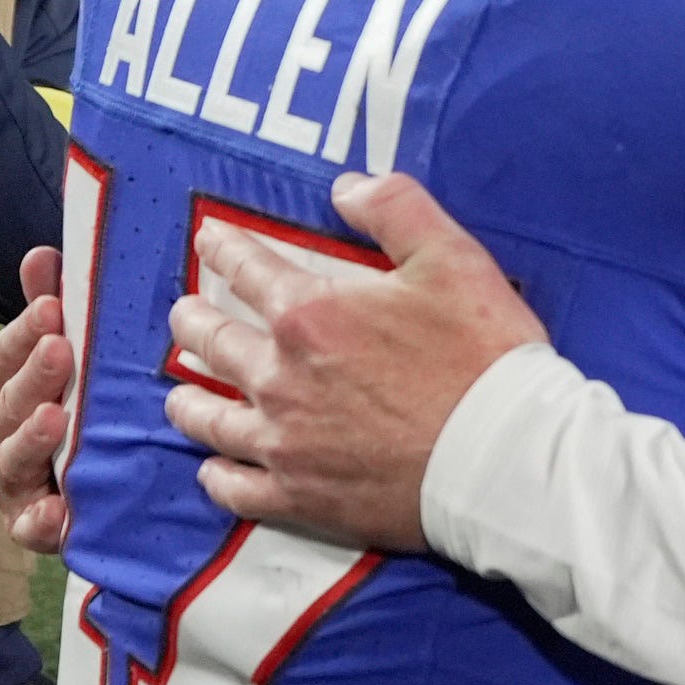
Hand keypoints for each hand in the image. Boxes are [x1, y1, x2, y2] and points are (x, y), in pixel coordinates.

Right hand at [0, 244, 73, 551]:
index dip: (26, 331)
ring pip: (12, 458)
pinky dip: (39, 520)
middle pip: (8, 403)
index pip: (7, 355)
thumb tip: (44, 252)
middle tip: (60, 348)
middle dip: (32, 375)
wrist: (75, 496)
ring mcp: (10, 481)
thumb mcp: (58, 360)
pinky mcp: (29, 526)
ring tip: (54, 418)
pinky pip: (30, 527)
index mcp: (1, 390)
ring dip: (31, 438)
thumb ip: (47, 309)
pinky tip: (57, 511)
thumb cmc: (66, 413)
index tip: (54, 305)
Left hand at [161, 172, 548, 552]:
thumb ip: (395, 209)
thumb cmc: (483, 357)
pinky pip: (236, 489)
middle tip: (186, 315)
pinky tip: (214, 468)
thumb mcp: (452, 259)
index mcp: (309, 315)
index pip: (247, 269)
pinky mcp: (301, 497)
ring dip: (188, 401)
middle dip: (193, 321)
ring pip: (210, 419)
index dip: (225, 248)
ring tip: (180, 396)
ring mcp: (285, 442)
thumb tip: (347, 187)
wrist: (503, 458)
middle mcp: (280, 378)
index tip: (210, 241)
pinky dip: (218, 476)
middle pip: (212, 342)